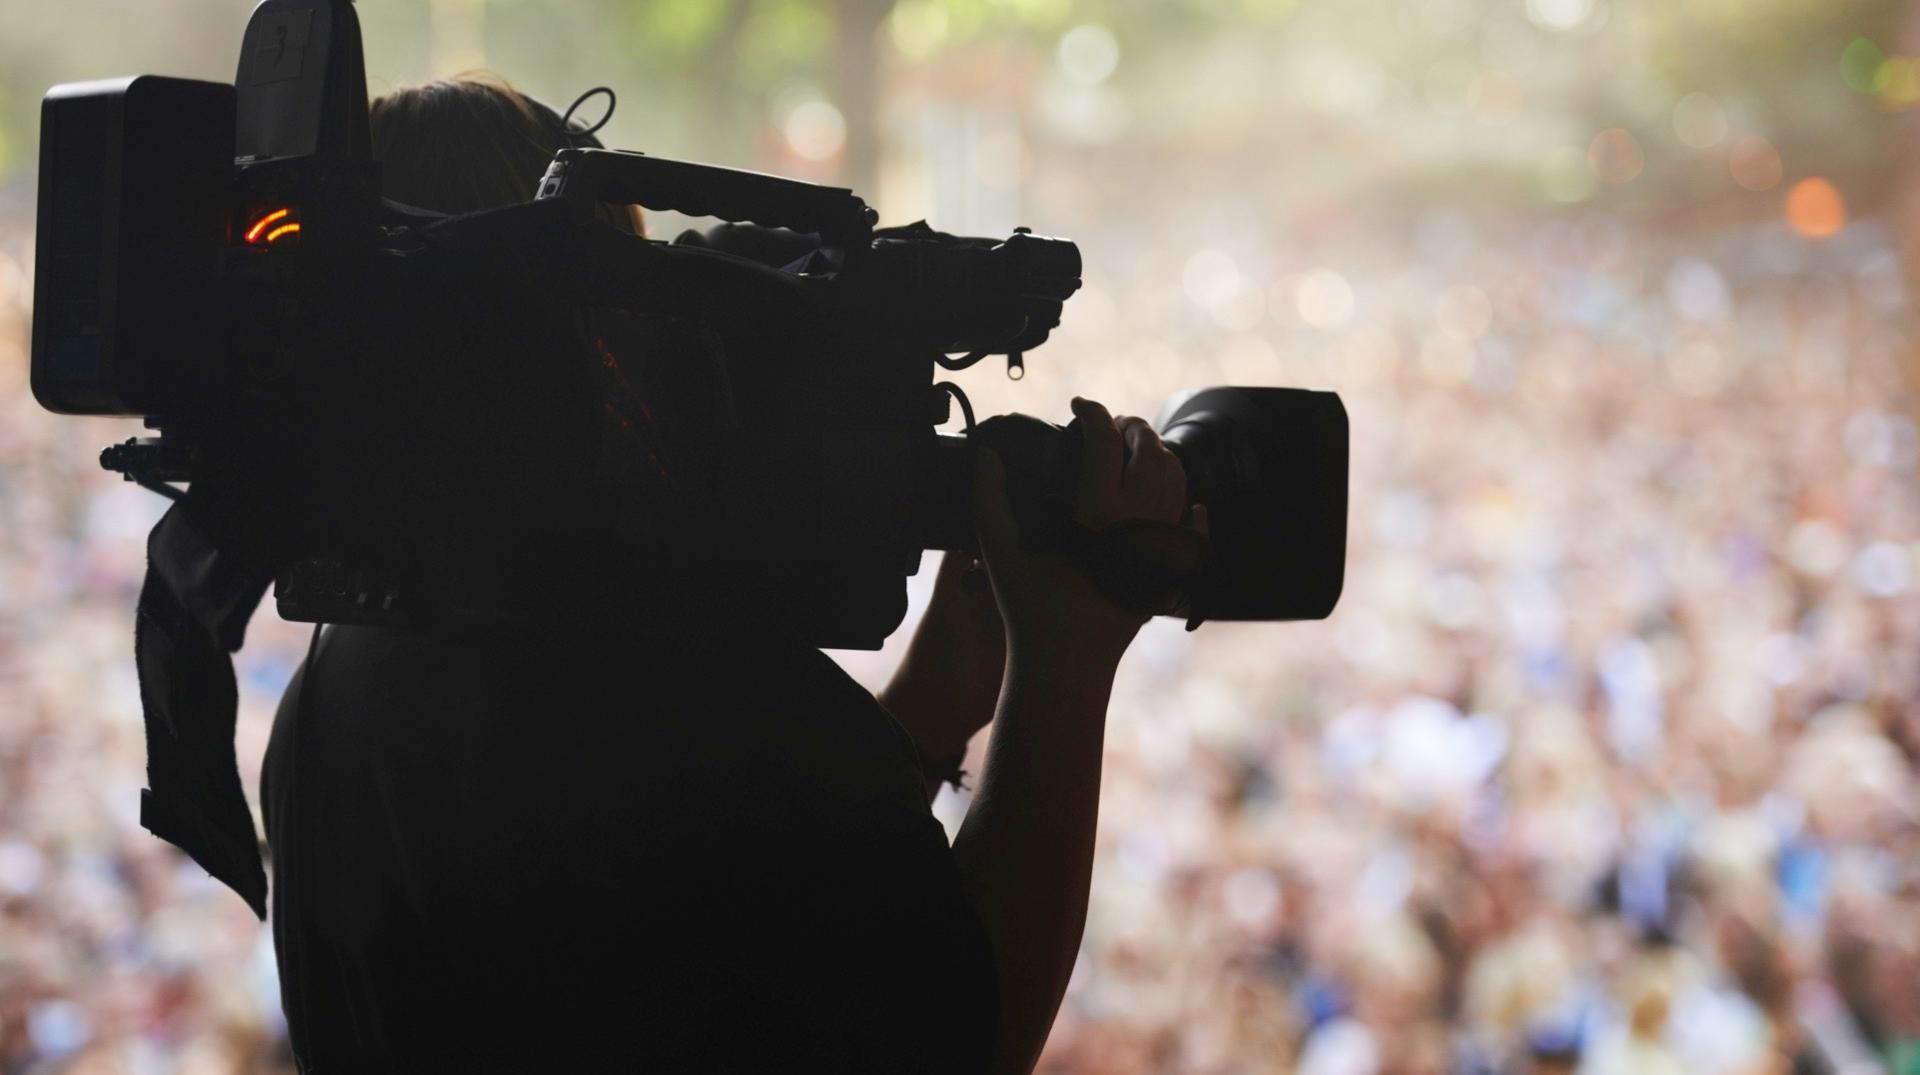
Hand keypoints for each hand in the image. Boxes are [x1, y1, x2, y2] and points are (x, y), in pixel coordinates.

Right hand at [971, 397, 1206, 671]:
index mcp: (1095, 514)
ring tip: (1137, 451)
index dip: (1092, 411)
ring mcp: (1160, 548)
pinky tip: (1185, 500)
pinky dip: (1191, 506)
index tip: (1080, 405)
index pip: (1104, 441)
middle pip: (1151, 451)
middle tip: (1113, 424)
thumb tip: (987, 456)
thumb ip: (988, 497)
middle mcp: (1137, 525)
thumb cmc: (1028, 609)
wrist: (1066, 665)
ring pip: (1177, 480)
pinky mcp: (1171, 571)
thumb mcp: (997, 549)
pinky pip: (1194, 527)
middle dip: (1133, 428)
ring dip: (1160, 456)